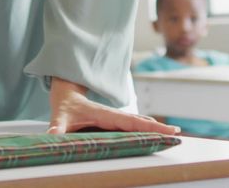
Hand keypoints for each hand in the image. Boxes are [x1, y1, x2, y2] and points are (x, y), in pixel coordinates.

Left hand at [47, 77, 179, 134]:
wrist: (66, 92)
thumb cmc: (64, 106)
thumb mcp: (58, 116)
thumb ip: (56, 127)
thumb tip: (52, 135)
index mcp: (104, 114)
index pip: (128, 121)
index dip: (145, 125)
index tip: (161, 128)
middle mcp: (114, 115)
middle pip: (139, 121)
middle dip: (158, 127)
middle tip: (176, 134)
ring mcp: (116, 117)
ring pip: (139, 122)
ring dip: (155, 128)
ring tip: (173, 134)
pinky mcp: (116, 121)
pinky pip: (134, 125)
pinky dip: (147, 129)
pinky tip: (157, 134)